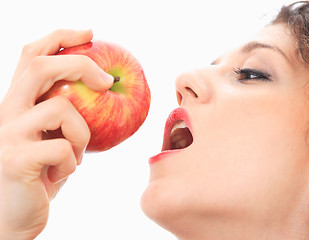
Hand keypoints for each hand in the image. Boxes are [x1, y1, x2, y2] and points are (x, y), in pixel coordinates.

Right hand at [0, 29, 112, 239]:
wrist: (14, 216)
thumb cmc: (43, 174)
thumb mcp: (56, 139)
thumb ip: (67, 116)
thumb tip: (103, 89)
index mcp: (18, 103)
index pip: (32, 55)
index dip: (59, 37)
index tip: (89, 32)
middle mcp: (7, 112)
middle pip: (40, 66)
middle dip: (79, 63)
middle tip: (106, 80)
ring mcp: (8, 134)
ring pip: (61, 109)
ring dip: (81, 134)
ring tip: (75, 155)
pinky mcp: (15, 160)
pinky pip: (63, 148)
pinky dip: (73, 162)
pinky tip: (61, 175)